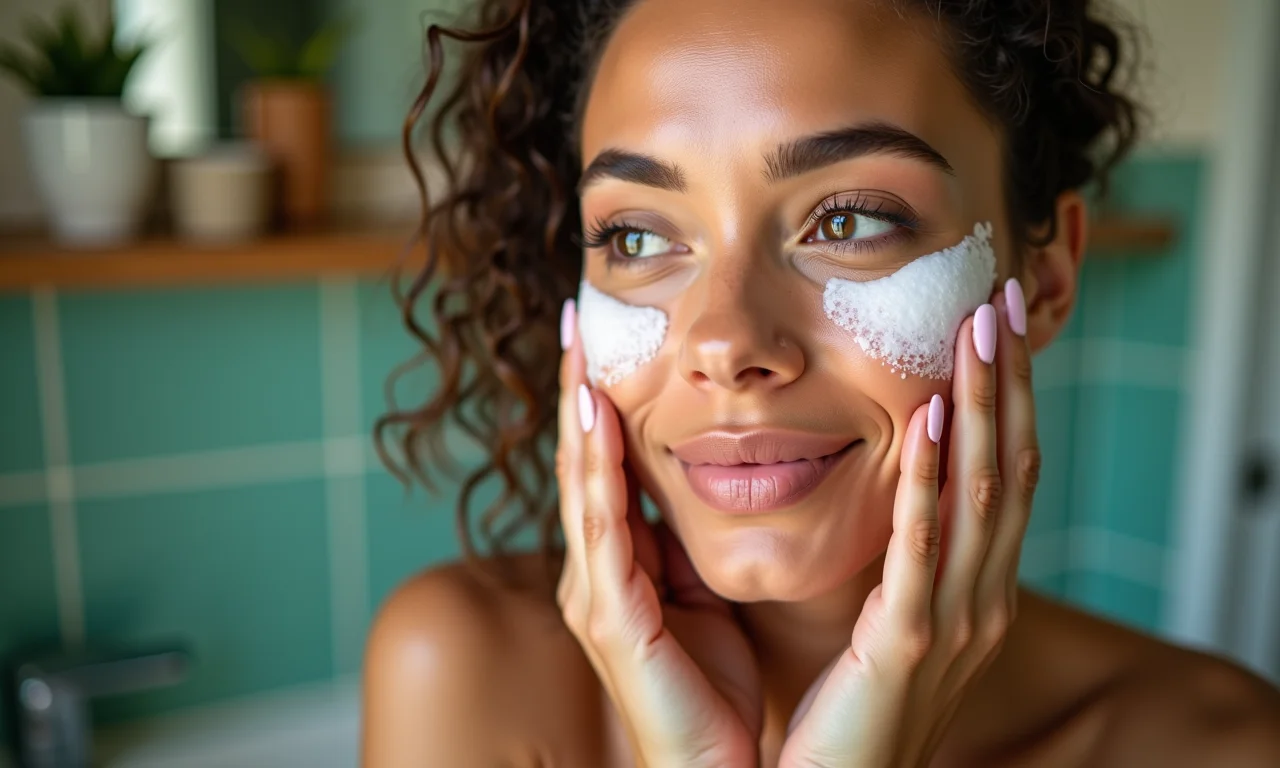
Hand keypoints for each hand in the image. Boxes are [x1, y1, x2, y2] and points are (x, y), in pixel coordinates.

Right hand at [554, 300, 761, 767]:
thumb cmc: (720, 688)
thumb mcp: (707, 595)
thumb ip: (689, 541)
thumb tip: (707, 476)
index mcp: (620, 567)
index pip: (605, 465)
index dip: (600, 399)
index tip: (606, 332)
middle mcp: (595, 574)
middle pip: (581, 462)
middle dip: (576, 387)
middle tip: (576, 314)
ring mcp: (595, 597)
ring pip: (581, 486)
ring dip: (579, 413)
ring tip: (578, 346)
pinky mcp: (613, 622)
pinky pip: (605, 532)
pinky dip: (599, 471)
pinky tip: (597, 420)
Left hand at [779, 280, 1040, 767]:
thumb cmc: (845, 711)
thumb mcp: (888, 623)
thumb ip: (899, 558)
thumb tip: (893, 482)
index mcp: (973, 593)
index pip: (1006, 477)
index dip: (1007, 400)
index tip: (992, 328)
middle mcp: (980, 602)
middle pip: (1012, 470)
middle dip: (1007, 383)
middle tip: (997, 302)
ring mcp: (952, 624)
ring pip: (983, 495)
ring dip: (984, 407)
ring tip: (977, 333)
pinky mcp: (904, 646)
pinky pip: (923, 550)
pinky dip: (933, 482)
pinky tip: (934, 421)